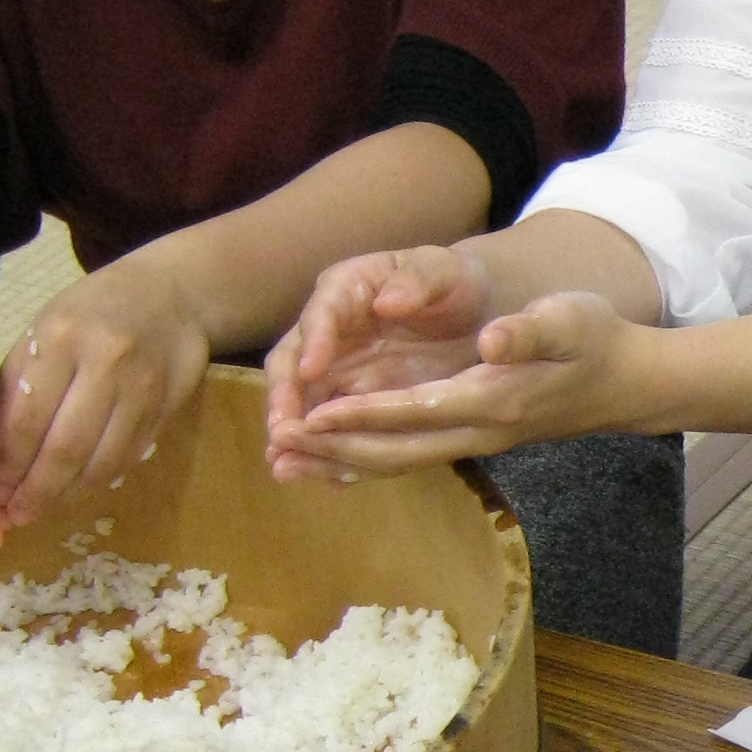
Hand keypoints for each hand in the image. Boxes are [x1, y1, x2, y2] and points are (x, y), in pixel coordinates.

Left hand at [0, 254, 212, 532]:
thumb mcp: (46, 331)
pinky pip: (129, 456)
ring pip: (102, 459)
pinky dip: (101, 479)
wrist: (172, 295)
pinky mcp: (167, 407)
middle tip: (17, 514)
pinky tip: (80, 489)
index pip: (27, 418)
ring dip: (70, 493)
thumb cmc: (92, 314)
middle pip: (65, 446)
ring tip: (45, 510)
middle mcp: (104, 362)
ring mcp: (142, 387)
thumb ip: (22, 384)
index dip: (10, 464)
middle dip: (37, 489)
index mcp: (60, 338)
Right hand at [263, 242, 500, 448]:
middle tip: (282, 431)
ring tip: (282, 464)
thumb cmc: (451, 282)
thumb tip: (387, 302)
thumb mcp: (441, 271)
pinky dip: (328, 451)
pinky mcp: (353, 398)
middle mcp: (328, 330)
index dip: (314, 343)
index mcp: (345, 290)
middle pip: (294, 363)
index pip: (321, 314)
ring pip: (306, 401)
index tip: (310, 371)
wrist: (469, 310)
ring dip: (294, 434)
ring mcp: (337, 366)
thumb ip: (417, 281)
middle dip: (285, 398)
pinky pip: (334, 426)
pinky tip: (328, 480)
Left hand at [271, 288, 645, 478]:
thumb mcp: (569, 321)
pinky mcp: (471, 438)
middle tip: (275, 444)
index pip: (413, 412)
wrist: (625, 382)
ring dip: (338, 464)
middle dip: (332, 449)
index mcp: (493, 399)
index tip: (310, 413)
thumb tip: (492, 338)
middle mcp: (478, 430)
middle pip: (393, 451)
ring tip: (284, 461)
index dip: (361, 413)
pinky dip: (363, 464)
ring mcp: (474, 441)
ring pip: (395, 462)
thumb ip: (529, 331)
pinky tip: (328, 465)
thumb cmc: (596, 340)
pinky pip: (407, 458)